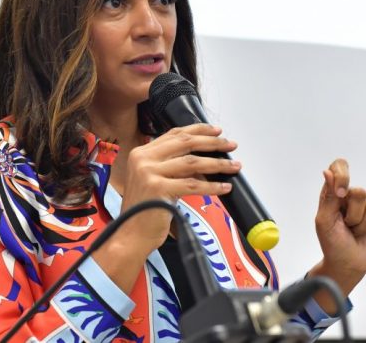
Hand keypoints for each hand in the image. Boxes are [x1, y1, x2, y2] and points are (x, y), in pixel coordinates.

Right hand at [119, 123, 240, 252]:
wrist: (130, 234)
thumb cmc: (145, 210)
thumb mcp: (154, 180)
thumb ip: (171, 166)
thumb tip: (204, 158)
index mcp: (141, 153)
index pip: (174, 134)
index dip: (198, 130)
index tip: (216, 131)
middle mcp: (143, 158)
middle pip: (185, 143)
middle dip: (212, 143)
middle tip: (230, 145)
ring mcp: (149, 172)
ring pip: (192, 162)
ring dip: (217, 164)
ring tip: (234, 166)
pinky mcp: (158, 188)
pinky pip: (193, 185)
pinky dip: (212, 187)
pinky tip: (224, 187)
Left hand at [310, 159, 365, 311]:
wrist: (348, 263)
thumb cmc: (332, 243)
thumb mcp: (324, 221)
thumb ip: (328, 197)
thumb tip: (327, 172)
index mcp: (332, 193)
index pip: (339, 166)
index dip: (342, 176)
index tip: (341, 193)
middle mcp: (349, 195)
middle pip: (359, 191)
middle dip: (352, 215)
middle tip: (345, 226)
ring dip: (362, 224)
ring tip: (354, 231)